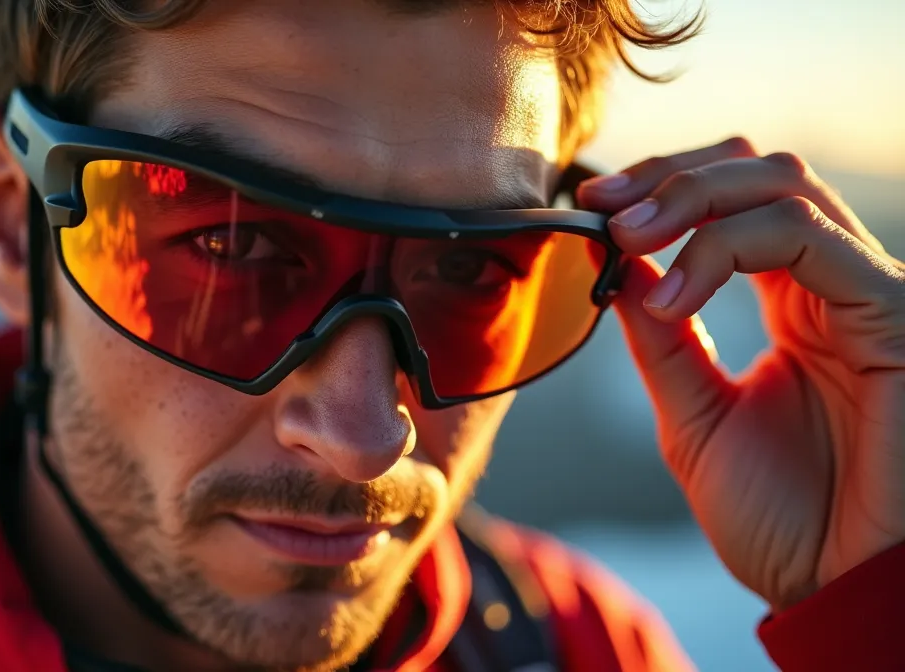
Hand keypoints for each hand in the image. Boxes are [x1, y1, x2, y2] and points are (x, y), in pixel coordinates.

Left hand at [577, 138, 904, 610]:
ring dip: (691, 198)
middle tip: (606, 208)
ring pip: (784, 186)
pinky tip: (673, 298)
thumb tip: (615, 264)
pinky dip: (725, 248)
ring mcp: (867, 294)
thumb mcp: (694, 417)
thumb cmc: (784, 521)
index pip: (735, 200)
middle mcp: (834, 288)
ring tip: (628, 239)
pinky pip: (807, 238)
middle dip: (672, 175)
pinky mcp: (891, 314)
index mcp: (795, 306)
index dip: (663, 185)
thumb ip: (661, 341)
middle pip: (761, 170)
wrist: (837, 591)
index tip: (593, 203)